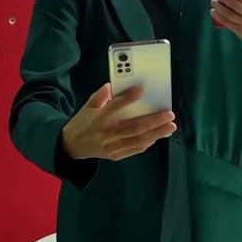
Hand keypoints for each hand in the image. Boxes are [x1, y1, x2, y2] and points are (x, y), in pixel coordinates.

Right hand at [60, 83, 175, 161]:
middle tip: (169, 114)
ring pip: (137, 141)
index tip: (142, 89)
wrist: (71, 147)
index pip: (115, 106)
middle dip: (153, 121)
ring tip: (170, 127)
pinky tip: (158, 135)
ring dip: (156, 134)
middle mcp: (106, 133)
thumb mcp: (87, 107)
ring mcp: (112, 147)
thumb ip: (99, 96)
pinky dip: (147, 142)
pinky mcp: (116, 155)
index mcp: (98, 118)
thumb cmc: (83, 122)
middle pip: (133, 127)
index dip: (128, 98)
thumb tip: (111, 86)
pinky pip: (135, 149)